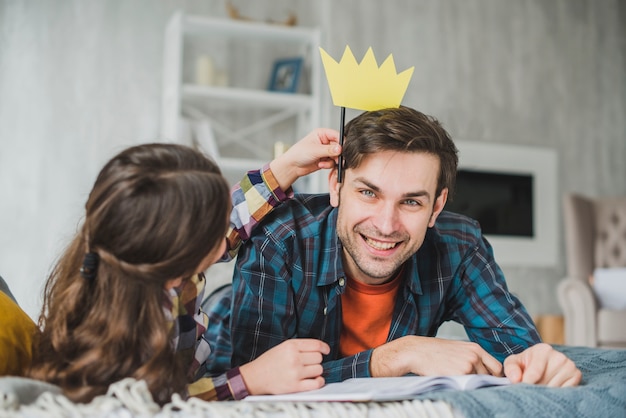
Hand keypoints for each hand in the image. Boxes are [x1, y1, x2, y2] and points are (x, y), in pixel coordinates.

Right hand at [239, 338, 329, 394]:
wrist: (255, 376)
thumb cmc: (270, 361)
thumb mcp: (283, 347)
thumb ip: (300, 346)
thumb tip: (320, 349)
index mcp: (291, 346)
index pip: (316, 345)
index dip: (324, 348)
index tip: (326, 350)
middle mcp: (294, 358)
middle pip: (319, 358)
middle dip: (316, 360)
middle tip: (308, 363)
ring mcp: (295, 372)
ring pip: (319, 369)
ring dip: (316, 371)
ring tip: (307, 371)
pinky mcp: (295, 386)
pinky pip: (316, 383)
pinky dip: (319, 381)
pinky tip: (315, 380)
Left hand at [269, 128, 340, 190]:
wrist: (292, 166)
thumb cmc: (299, 153)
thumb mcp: (315, 150)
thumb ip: (329, 150)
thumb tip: (340, 149)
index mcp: (322, 134)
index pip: (336, 135)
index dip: (341, 142)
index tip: (343, 149)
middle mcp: (325, 141)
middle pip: (339, 146)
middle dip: (337, 154)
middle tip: (337, 159)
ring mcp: (325, 151)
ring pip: (337, 156)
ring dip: (332, 161)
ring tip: (323, 163)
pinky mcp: (325, 159)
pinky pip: (333, 162)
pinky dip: (328, 165)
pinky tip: (320, 165)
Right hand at [371, 336, 502, 376]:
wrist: (417, 352)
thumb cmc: (434, 352)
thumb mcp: (457, 349)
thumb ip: (472, 358)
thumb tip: (483, 373)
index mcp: (475, 348)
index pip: (496, 367)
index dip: (494, 376)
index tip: (488, 381)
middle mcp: (475, 356)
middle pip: (490, 376)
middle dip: (483, 381)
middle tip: (469, 382)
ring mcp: (469, 365)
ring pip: (479, 382)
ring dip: (472, 384)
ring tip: (456, 380)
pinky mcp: (461, 374)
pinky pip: (469, 386)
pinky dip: (463, 387)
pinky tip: (452, 381)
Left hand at [503, 343, 580, 386]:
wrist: (539, 365)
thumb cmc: (525, 364)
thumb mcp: (513, 363)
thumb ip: (511, 369)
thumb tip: (516, 379)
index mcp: (542, 350)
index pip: (535, 372)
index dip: (527, 383)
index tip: (522, 387)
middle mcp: (558, 356)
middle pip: (545, 382)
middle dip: (536, 387)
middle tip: (531, 385)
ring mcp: (569, 365)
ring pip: (555, 388)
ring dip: (545, 391)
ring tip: (540, 385)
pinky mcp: (576, 375)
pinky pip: (564, 391)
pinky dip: (556, 393)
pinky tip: (550, 386)